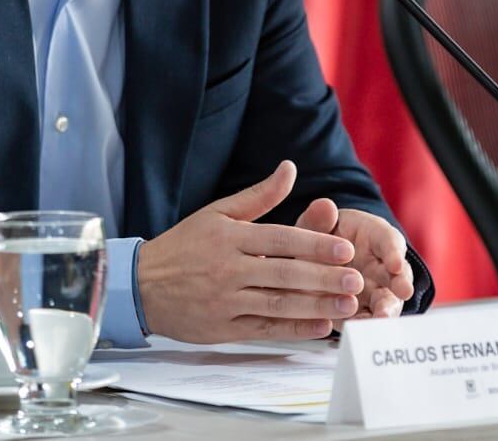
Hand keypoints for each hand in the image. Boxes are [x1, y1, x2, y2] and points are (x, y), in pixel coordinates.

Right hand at [136, 160, 364, 341]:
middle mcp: (229, 269)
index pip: (281, 240)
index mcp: (230, 237)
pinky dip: (293, 329)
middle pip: (285, 274)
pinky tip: (319, 327)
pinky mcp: (222, 328)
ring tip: (347, 305)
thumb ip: (259, 196)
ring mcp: (225, 301)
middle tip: (356, 280)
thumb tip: (290, 168)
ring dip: (316, 306)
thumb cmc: (184, 245)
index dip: (315, 245)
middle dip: (324, 278)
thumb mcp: (218, 213)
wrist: (140, 285)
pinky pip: (263, 329)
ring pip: (278, 304)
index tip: (346, 248)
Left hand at [296, 200, 413, 321]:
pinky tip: (357, 330)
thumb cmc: (321, 239)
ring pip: (387, 301)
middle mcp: (382, 266)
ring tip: (381, 318)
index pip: (389, 241)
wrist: (313, 262)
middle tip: (402, 292)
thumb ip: (318, 218)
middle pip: (398, 275)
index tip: (395, 262)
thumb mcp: (316, 226)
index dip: (393, 252)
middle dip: (400, 283)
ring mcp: (375, 291)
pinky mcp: (362, 312)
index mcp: (375, 237)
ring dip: (386, 310)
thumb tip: (324, 206)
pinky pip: (366, 320)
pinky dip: (363, 325)